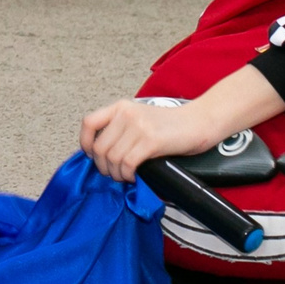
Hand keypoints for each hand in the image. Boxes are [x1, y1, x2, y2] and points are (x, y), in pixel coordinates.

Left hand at [79, 95, 217, 182]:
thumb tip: (100, 152)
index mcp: (120, 107)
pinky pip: (127, 163)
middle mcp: (126, 114)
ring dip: (116, 173)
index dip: (85, 143)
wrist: (199, 122)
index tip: (91, 156)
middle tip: (113, 173)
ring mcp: (138, 126)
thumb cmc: (171, 125)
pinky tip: (134, 176)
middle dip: (103, 166)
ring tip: (125, 176)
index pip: (88, 123)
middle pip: (99, 147)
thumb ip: (120, 129)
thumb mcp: (139, 118)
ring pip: (112, 158)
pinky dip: (127, 175)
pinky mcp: (151, 141)